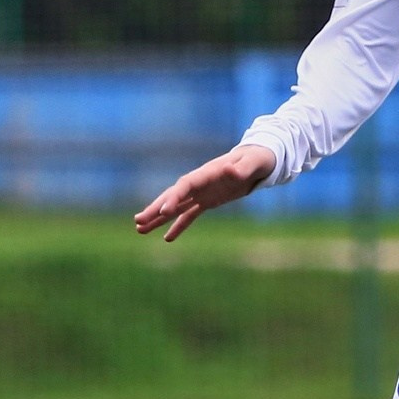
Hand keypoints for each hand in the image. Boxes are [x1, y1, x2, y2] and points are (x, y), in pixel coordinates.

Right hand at [134, 144, 276, 241]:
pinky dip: (178, 226)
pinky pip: (189, 215)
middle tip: (138, 221)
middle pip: (173, 196)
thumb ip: (242, 168)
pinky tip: (166, 239)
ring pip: (176, 207)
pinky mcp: (208, 201)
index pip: (186, 185)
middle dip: (156, 209)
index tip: (163, 211)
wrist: (260, 161)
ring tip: (140, 229)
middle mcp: (200, 183)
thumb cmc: (257, 159)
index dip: (174, 197)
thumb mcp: (253, 163)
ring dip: (158, 218)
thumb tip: (230, 170)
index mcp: (208, 173)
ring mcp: (202, 192)